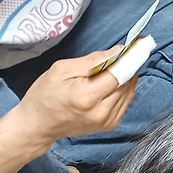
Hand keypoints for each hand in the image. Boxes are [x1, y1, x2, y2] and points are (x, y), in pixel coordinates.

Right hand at [9, 49, 136, 151]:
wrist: (38, 125)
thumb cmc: (44, 96)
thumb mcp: (61, 70)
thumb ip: (92, 60)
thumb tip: (118, 51)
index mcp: (87, 97)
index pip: (120, 73)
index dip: (128, 58)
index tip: (135, 46)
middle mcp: (101, 112)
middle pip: (127, 82)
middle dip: (126, 66)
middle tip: (117, 56)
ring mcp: (107, 121)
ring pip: (129, 91)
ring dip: (124, 78)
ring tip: (107, 72)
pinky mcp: (110, 125)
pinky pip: (125, 101)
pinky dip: (120, 90)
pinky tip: (106, 86)